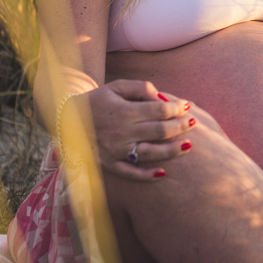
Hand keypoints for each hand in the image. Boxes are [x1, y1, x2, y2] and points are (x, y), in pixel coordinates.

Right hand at [81, 80, 195, 180]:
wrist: (68, 119)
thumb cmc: (99, 99)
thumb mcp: (118, 86)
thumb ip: (141, 88)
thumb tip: (162, 98)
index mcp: (125, 111)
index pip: (159, 111)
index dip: (177, 108)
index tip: (186, 106)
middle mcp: (121, 132)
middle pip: (159, 131)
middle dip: (180, 126)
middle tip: (193, 122)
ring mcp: (115, 150)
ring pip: (150, 153)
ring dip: (172, 150)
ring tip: (188, 145)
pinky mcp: (109, 164)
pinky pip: (130, 173)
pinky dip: (147, 175)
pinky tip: (163, 173)